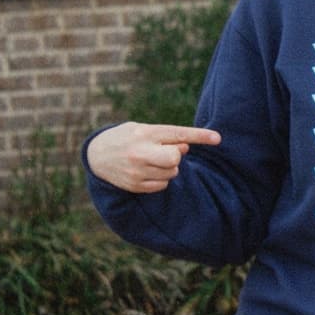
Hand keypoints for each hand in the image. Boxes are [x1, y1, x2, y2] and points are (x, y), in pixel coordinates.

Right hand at [86, 122, 220, 192]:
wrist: (96, 155)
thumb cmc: (127, 138)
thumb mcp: (144, 129)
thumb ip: (166, 137)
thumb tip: (186, 148)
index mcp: (145, 132)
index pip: (178, 134)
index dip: (200, 136)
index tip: (218, 138)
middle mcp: (140, 151)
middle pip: (175, 158)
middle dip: (177, 157)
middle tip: (167, 152)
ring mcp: (137, 170)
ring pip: (171, 173)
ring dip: (169, 168)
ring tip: (152, 161)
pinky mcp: (135, 185)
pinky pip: (162, 185)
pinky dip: (160, 179)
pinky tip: (146, 171)